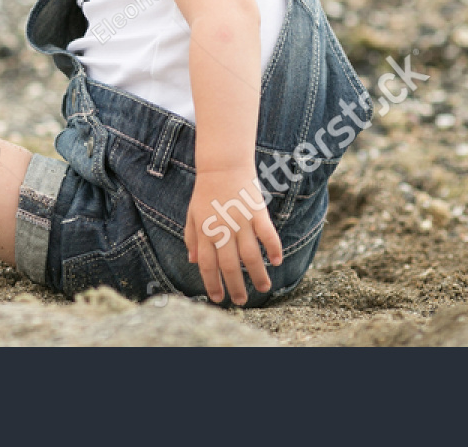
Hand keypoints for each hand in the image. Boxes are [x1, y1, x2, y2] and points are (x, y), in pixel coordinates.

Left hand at [185, 167, 283, 305]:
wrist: (222, 165)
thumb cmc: (205, 191)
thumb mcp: (192, 214)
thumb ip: (191, 238)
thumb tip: (192, 261)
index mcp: (204, 231)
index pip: (207, 265)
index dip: (213, 284)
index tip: (219, 299)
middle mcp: (222, 229)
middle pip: (229, 265)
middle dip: (236, 287)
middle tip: (242, 301)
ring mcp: (240, 221)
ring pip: (250, 255)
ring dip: (257, 274)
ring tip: (264, 288)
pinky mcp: (257, 211)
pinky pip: (267, 234)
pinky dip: (273, 248)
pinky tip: (276, 261)